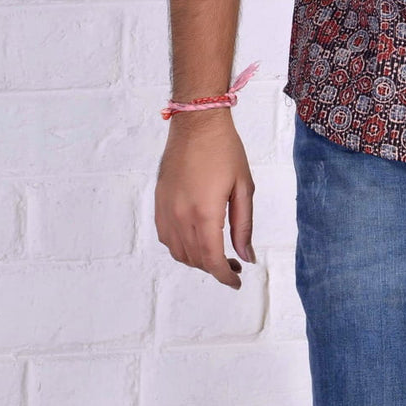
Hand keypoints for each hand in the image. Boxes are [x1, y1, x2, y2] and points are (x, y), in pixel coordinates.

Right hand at [155, 109, 255, 289]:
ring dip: (197, 260)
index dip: (225, 276)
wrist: (196, 123)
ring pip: (178, 252)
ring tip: (217, 253)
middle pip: (195, 259)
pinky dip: (181, 247)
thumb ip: (244, 225)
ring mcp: (166, 210)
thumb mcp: (243, 187)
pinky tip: (196, 239)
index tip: (236, 281)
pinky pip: (166, 237)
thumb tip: (246, 256)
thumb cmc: (225, 150)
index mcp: (205, 213)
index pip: (212, 259)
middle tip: (234, 263)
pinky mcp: (159, 203)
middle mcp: (181, 216)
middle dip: (215, 268)